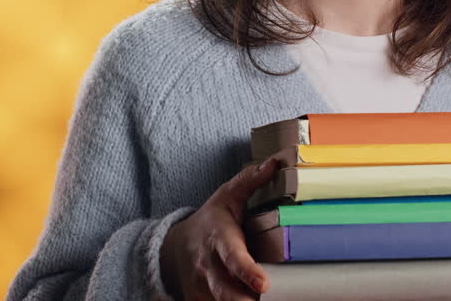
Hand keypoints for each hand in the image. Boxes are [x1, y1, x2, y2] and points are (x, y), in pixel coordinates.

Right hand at [159, 157, 279, 299]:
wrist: (176, 247)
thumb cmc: (211, 221)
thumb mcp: (227, 196)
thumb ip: (250, 181)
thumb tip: (275, 163)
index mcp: (219, 239)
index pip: (233, 257)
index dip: (248, 272)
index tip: (264, 284)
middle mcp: (209, 267)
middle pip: (227, 292)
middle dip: (246, 300)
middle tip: (268, 300)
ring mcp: (203, 288)